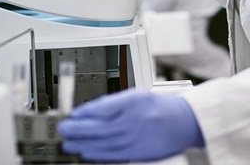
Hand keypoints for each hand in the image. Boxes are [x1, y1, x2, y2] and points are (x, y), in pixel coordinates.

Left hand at [58, 89, 204, 161]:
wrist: (185, 120)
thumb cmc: (161, 106)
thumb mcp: (138, 95)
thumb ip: (115, 103)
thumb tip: (90, 111)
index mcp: (135, 101)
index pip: (104, 107)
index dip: (85, 112)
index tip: (72, 114)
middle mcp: (136, 119)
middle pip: (101, 126)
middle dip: (78, 128)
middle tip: (63, 128)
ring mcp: (138, 137)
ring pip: (105, 142)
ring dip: (84, 143)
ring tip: (69, 143)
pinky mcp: (140, 152)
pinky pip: (115, 154)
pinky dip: (98, 154)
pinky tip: (86, 152)